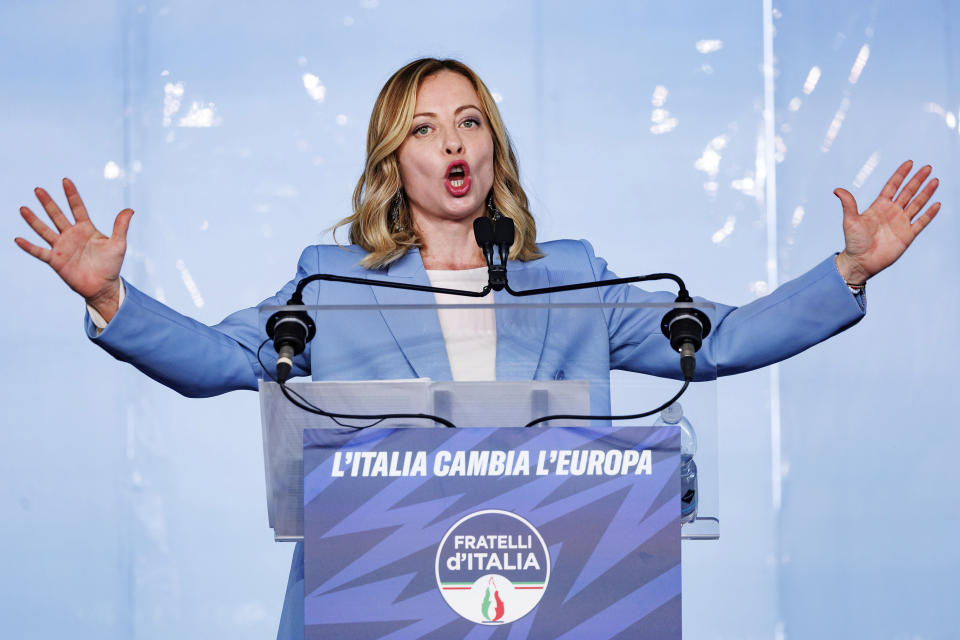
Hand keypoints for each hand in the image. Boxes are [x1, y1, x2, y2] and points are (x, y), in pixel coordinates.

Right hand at [14, 178, 132, 321]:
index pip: (77, 208)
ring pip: (44, 230)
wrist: (103, 286)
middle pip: (57, 215)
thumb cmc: (112, 265)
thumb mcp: (118, 244)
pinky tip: (17, 239)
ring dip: (34, 220)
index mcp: (86, 229)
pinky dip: (28, 246)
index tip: (65, 180)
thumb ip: (120, 226)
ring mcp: (62, 247)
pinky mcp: (55, 260)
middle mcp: (71, 235)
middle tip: (38, 189)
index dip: (72, 195)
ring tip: (23, 208)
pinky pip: (39, 252)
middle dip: (48, 203)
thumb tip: (130, 210)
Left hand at [834, 160, 939, 283]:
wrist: (861, 262)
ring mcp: (901, 223)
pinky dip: (929, 213)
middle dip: (917, 180)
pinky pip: (921, 222)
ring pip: (917, 204)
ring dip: (926, 193)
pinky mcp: (907, 235)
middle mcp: (892, 212)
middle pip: (908, 192)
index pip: (892, 186)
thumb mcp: (850, 220)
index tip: (910, 163)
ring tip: (935, 181)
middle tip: (927, 167)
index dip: (900, 175)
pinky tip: (936, 204)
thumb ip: (848, 204)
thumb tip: (837, 190)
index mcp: (879, 206)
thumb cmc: (854, 242)